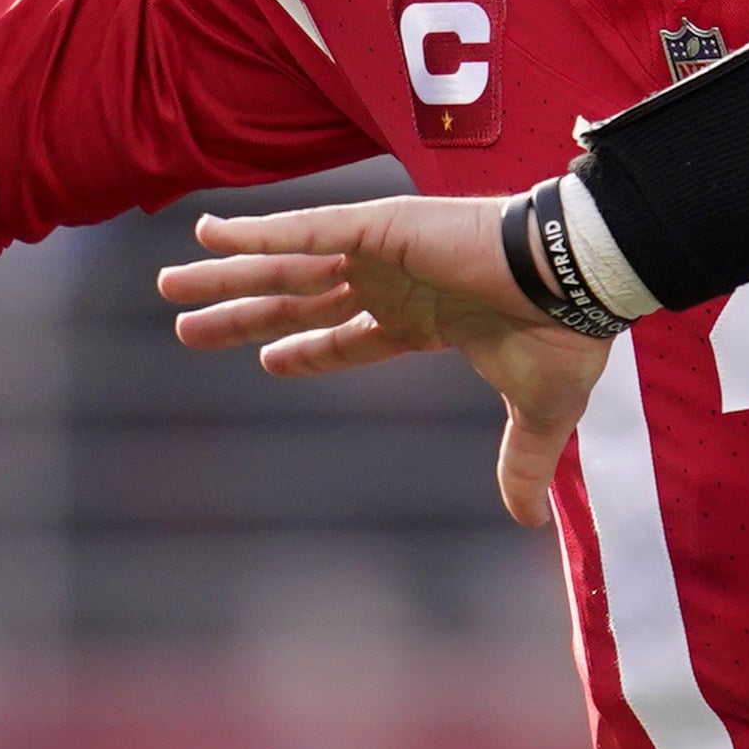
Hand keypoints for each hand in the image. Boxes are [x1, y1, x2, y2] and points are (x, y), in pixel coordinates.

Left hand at [156, 196, 611, 527]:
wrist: (578, 280)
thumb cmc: (566, 335)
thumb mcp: (539, 412)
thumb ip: (522, 463)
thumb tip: (527, 521)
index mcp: (425, 321)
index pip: (349, 338)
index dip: (306, 351)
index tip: (267, 363)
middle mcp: (394, 283)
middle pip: (299, 302)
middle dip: (241, 314)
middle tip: (184, 327)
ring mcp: (382, 252)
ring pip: (287, 267)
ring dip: (228, 274)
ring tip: (170, 283)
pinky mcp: (380, 226)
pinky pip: (305, 230)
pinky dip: (258, 231)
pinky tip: (209, 234)